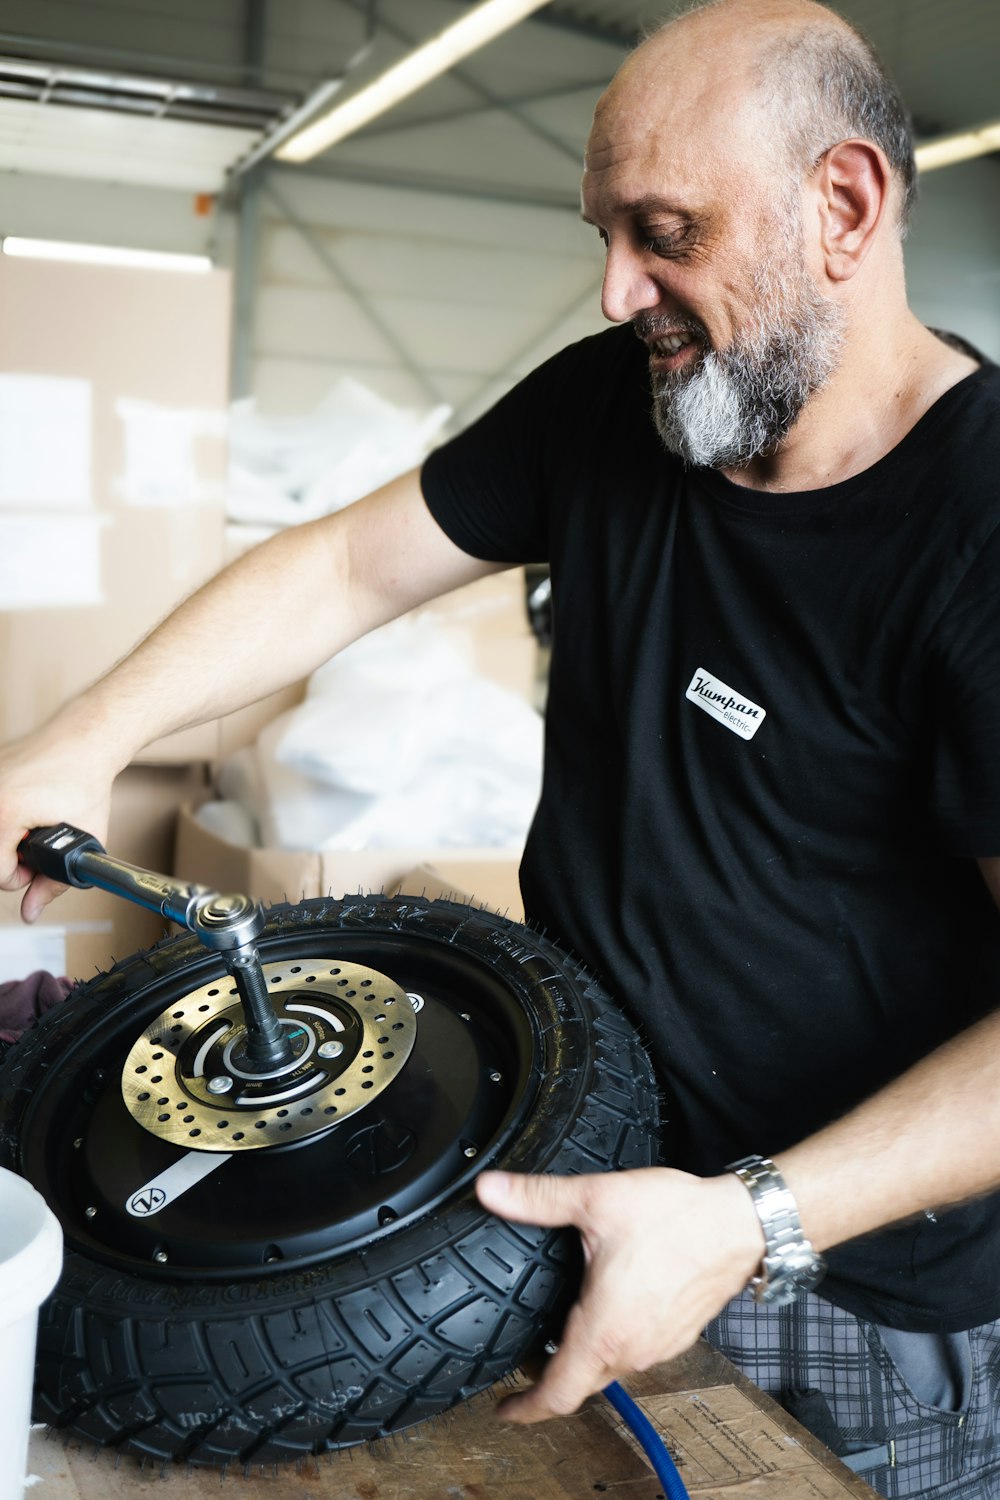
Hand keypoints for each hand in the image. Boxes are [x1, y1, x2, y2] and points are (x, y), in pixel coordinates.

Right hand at [0, 729, 115, 921]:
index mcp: (6, 813)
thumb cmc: (87, 780)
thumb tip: (31, 911)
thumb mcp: (83, 839)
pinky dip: (5, 817)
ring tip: (31, 828)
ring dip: (7, 838)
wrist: (85, 738)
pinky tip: (26, 810)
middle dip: (9, 858)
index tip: (34, 870)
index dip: (18, 879)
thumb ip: (54, 883)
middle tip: (33, 849)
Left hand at [475, 1166, 763, 1421]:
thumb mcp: (596, 1199)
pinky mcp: (678, 1335)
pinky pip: (636, 1353)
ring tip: (565, 1330)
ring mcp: (659, 1345)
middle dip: (551, 1377)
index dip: (525, 1408)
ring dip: (585, 1357)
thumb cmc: (679, 1217)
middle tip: (527, 1358)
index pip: (557, 1394)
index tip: (504, 1408)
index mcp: (605, 1328)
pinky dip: (615, 1342)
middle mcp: (633, 1348)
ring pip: (611, 1368)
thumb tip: (492, 1190)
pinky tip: (609, 1310)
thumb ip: (538, 1198)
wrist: (741, 1223)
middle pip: (582, 1383)